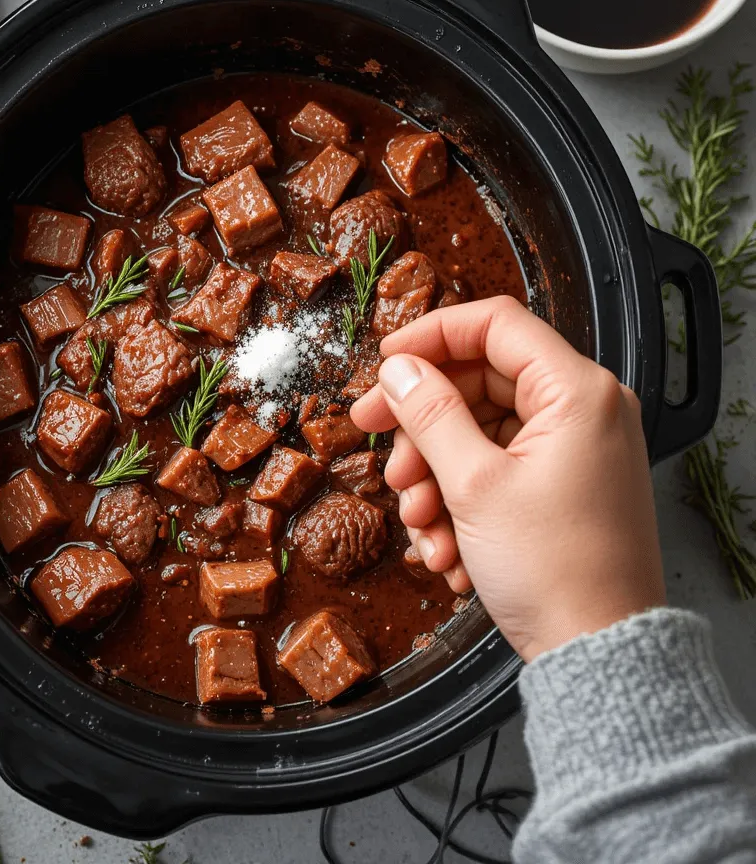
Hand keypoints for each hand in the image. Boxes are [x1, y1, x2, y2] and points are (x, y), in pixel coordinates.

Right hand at [350, 296, 665, 661]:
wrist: (597, 653)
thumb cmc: (553, 569)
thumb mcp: (473, 484)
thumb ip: (431, 413)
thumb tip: (399, 369)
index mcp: (577, 392)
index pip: (494, 325)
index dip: (431, 337)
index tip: (384, 364)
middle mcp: (583, 411)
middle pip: (480, 384)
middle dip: (423, 426)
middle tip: (381, 453)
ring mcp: (574, 450)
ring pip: (480, 433)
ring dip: (436, 476)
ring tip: (421, 523)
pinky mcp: (561, 485)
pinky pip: (496, 470)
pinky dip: (461, 500)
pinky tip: (446, 546)